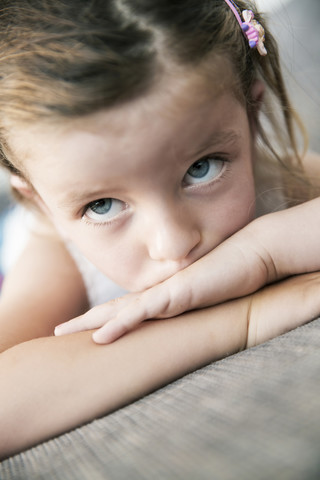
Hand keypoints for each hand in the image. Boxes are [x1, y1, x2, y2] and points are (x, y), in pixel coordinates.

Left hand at [54, 227, 271, 343]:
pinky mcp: (177, 295)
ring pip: (119, 310)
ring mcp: (165, 293)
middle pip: (114, 308)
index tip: (85, 327)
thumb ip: (196, 304)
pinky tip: (99, 337)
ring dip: (89, 322)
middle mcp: (160, 292)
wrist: (254, 253)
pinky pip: (142, 312)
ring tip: (63, 332)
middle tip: (60, 330)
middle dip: (85, 320)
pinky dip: (120, 325)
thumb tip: (192, 312)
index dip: (104, 317)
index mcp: (165, 294)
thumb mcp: (210, 295)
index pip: (127, 307)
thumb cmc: (235, 273)